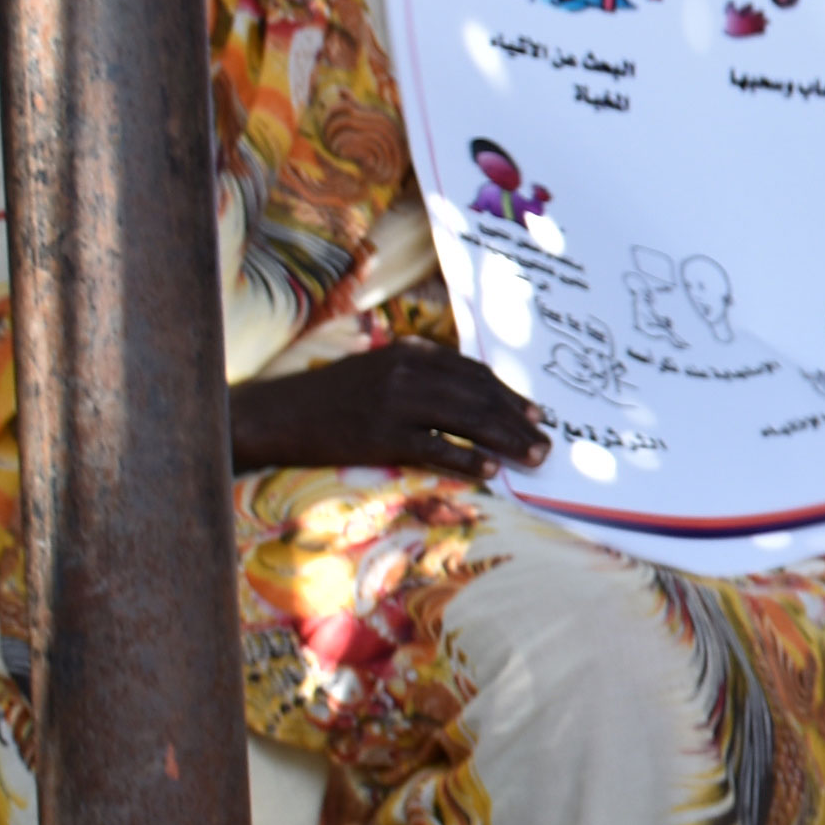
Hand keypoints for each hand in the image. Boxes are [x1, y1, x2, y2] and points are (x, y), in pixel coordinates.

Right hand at [228, 343, 550, 478]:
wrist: (279, 414)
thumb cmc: (332, 396)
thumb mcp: (379, 370)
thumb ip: (420, 375)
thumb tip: (470, 395)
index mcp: (410, 354)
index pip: (473, 372)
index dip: (508, 393)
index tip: (534, 412)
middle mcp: (407, 373)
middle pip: (479, 395)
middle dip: (517, 419)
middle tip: (545, 440)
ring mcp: (394, 403)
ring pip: (467, 419)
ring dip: (507, 438)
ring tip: (533, 456)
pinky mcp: (381, 435)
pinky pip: (435, 447)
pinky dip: (468, 459)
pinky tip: (491, 470)